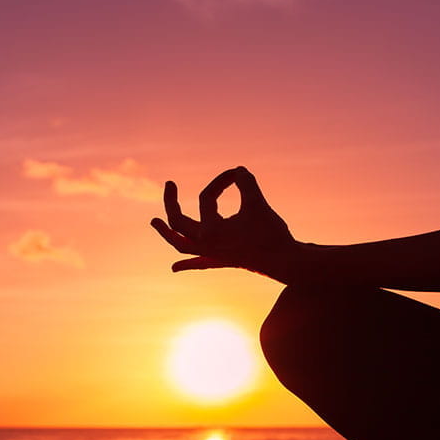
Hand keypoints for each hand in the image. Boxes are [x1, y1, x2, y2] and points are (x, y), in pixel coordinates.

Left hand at [150, 166, 296, 282]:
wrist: (285, 263)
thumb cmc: (271, 233)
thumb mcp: (257, 203)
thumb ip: (246, 182)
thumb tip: (237, 170)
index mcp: (210, 231)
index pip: (206, 197)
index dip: (220, 181)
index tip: (236, 174)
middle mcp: (205, 244)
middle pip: (178, 222)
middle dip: (170, 202)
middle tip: (169, 184)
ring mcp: (212, 255)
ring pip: (181, 245)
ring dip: (166, 234)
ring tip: (153, 222)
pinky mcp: (222, 261)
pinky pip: (198, 264)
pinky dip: (186, 265)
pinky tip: (173, 269)